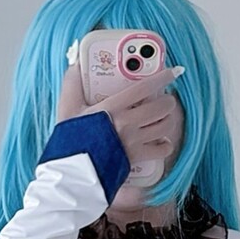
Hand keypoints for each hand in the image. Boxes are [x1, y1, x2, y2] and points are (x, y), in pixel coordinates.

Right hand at [55, 61, 184, 175]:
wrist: (73, 172)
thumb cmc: (70, 141)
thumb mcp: (67, 108)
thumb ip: (72, 84)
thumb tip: (76, 65)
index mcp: (113, 107)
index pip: (145, 88)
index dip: (162, 78)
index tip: (172, 72)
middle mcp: (128, 123)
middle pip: (162, 107)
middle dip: (167, 101)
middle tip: (164, 99)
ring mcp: (134, 142)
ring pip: (165, 126)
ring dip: (168, 120)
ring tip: (164, 117)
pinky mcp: (136, 158)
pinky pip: (161, 150)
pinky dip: (165, 145)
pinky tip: (161, 141)